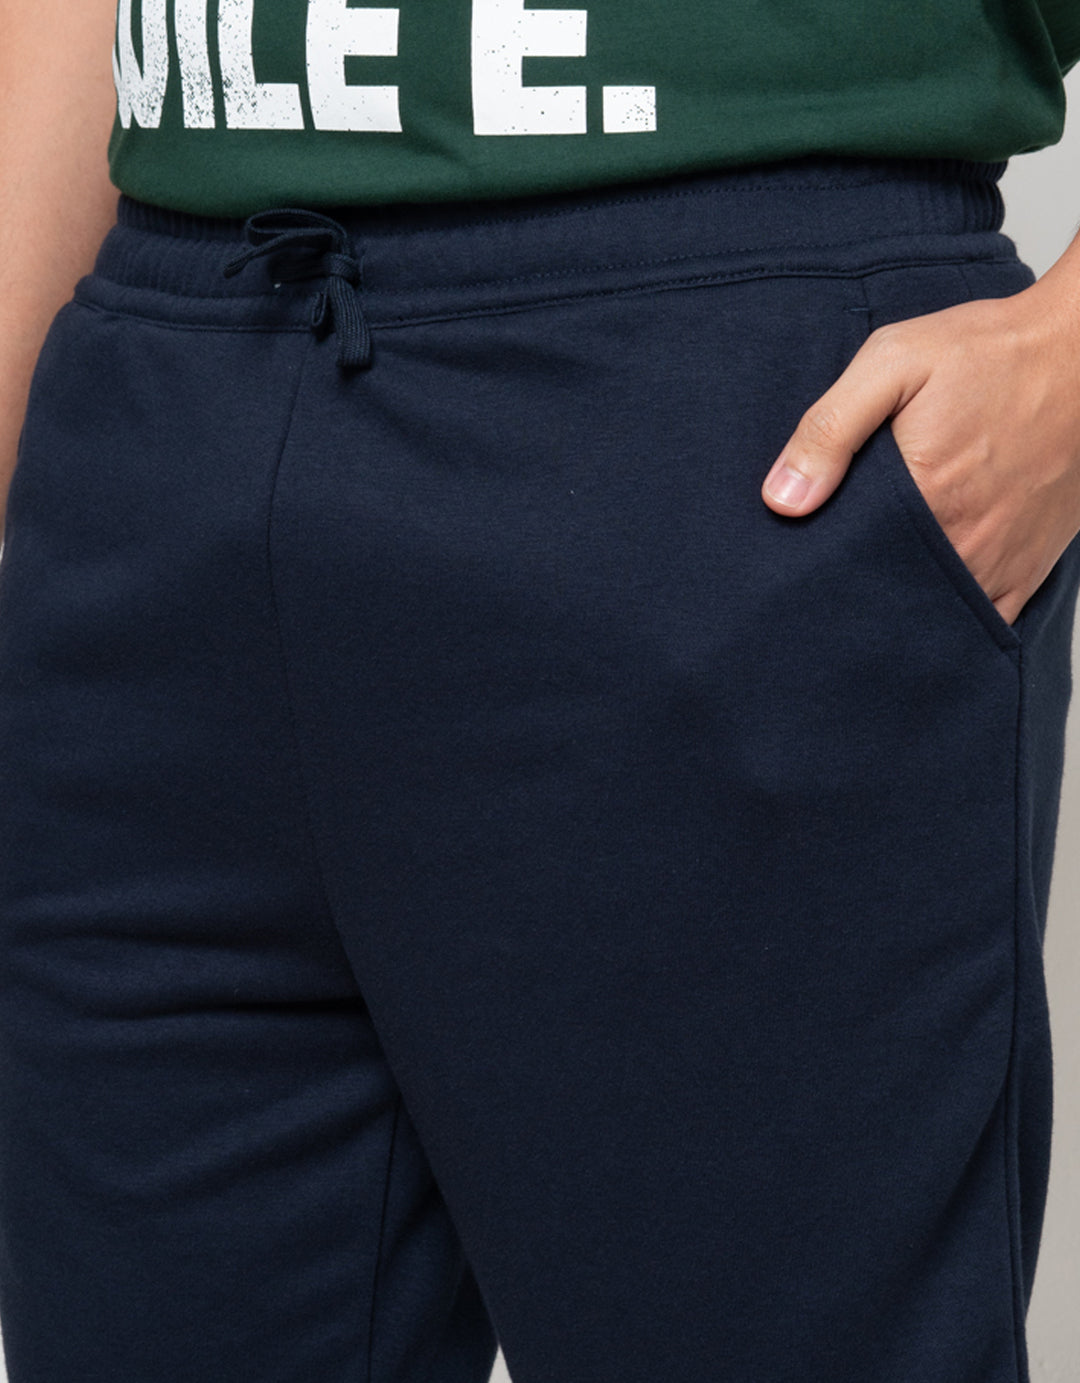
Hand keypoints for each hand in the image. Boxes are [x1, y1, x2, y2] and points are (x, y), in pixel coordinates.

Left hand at [760, 275, 1079, 625]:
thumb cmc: (989, 352)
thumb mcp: (894, 363)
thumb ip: (831, 429)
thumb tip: (782, 499)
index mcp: (923, 497)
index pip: (844, 561)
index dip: (816, 562)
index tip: (800, 555)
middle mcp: (964, 542)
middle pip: (885, 591)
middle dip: (854, 586)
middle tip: (830, 569)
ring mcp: (999, 562)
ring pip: (930, 612)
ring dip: (899, 605)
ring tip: (872, 579)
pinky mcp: (1028, 568)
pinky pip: (983, 619)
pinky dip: (950, 617)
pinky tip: (923, 600)